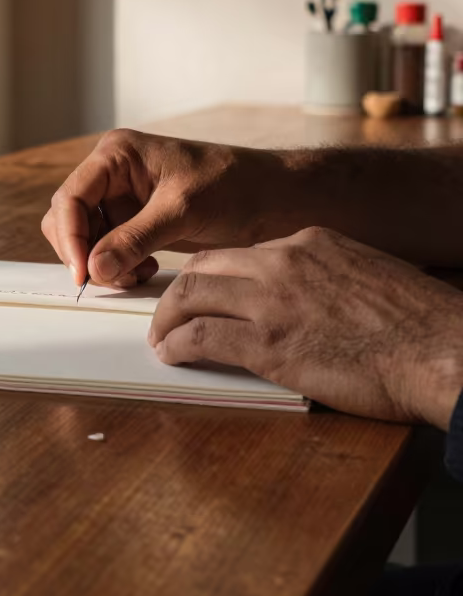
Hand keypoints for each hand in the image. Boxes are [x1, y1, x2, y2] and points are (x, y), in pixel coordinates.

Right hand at [42, 129, 288, 287]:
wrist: (273, 198)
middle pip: (70, 219)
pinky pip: (109, 249)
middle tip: (115, 278)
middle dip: (85, 252)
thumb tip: (94, 268)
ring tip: (137, 275)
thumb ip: (135, 239)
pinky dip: (119, 267)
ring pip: (87, 239)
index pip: (71, 198)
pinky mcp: (136, 222)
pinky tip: (146, 270)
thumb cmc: (235, 185)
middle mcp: (113, 174)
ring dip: (103, 264)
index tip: (83, 273)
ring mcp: (123, 199)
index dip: (71, 237)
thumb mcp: (183, 210)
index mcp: (118, 155)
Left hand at [149, 226, 462, 428]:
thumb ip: (330, 277)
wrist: (442, 350)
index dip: (220, 275)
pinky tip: (171, 354)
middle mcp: (283, 261)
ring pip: (193, 294)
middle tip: (170, 311)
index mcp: (311, 241)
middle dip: (180, 289)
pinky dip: (178, 344)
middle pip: (207, 265)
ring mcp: (272, 300)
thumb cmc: (419, 324)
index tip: (210, 292)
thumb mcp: (369, 274)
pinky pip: (202, 336)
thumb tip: (312, 299)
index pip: (245, 252)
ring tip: (161, 335)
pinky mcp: (267, 343)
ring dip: (168, 317)